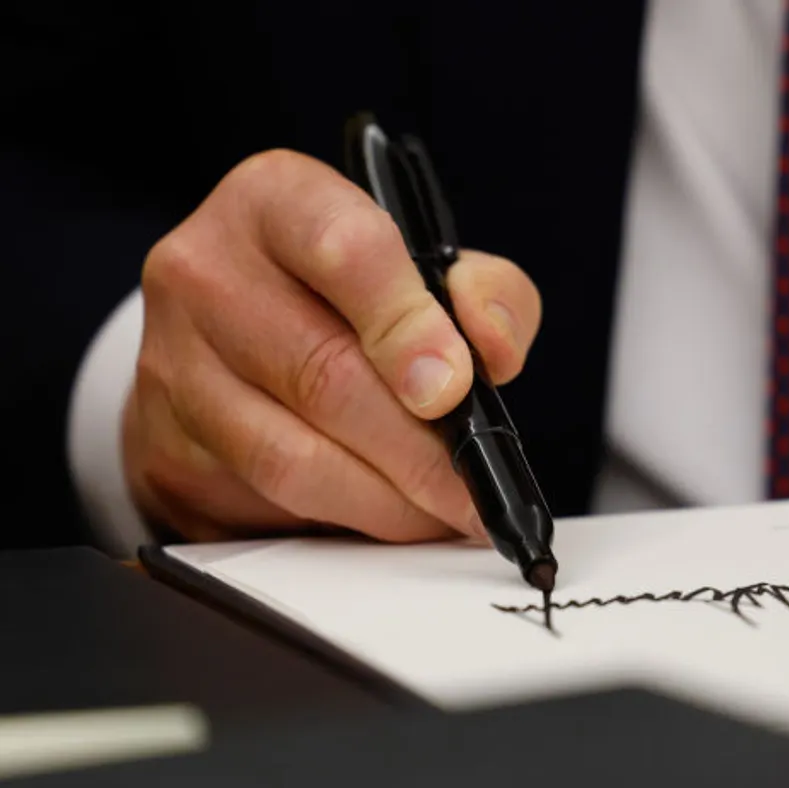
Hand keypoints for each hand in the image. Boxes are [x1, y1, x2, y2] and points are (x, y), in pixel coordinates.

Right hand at [123, 149, 540, 542]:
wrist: (236, 335)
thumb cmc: (349, 295)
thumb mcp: (428, 265)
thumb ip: (484, 293)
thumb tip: (491, 350)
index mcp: (277, 201)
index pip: (344, 250)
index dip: (407, 326)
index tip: (454, 388)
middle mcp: (205, 271)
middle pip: (322, 373)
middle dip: (418, 449)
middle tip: (475, 489)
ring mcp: (171, 364)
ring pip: (290, 456)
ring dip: (386, 501)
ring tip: (444, 513)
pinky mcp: (167, 449)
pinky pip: (265, 502)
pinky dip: (343, 523)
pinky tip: (389, 517)